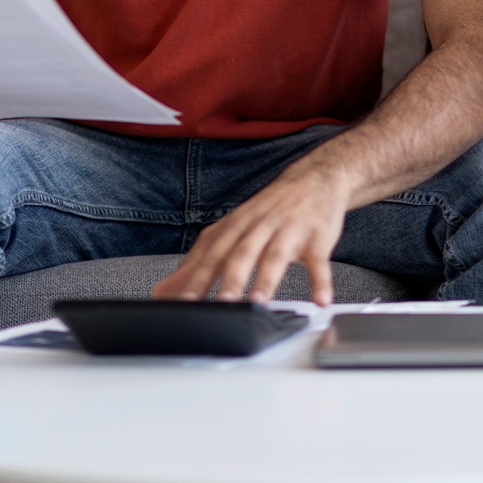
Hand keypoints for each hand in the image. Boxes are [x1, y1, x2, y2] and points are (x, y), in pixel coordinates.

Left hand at [151, 166, 351, 305]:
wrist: (315, 178)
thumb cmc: (268, 211)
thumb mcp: (230, 231)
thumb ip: (197, 263)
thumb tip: (162, 291)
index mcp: (235, 227)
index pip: (210, 255)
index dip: (196, 279)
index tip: (183, 303)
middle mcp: (259, 227)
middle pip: (241, 253)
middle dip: (230, 279)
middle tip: (222, 304)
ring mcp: (288, 231)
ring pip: (275, 256)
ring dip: (267, 280)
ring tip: (260, 303)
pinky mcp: (316, 238)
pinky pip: (318, 262)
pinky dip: (320, 281)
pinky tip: (320, 300)